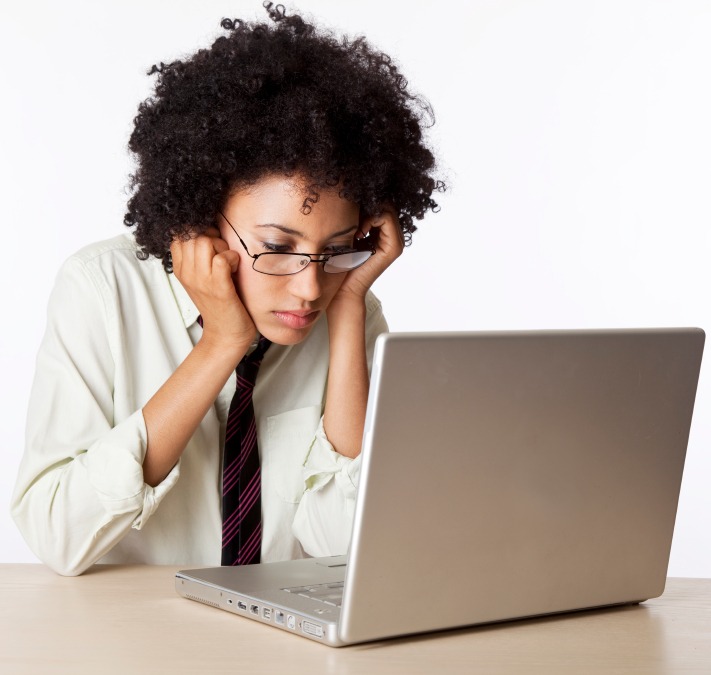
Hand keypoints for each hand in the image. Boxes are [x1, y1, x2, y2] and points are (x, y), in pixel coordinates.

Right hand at [170, 228, 255, 357]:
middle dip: (212, 238)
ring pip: (205, 242)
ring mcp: (202, 281)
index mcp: (181, 270)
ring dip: (222, 247)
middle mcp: (188, 274)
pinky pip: (222, 259)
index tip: (211, 247)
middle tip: (222, 256)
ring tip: (228, 263)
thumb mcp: (202, 277)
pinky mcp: (219, 288)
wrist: (226, 334)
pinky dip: (232, 259)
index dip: (199, 233)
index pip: (180, 235)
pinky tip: (235, 270)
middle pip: (194, 235)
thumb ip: (199, 256)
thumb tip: (208, 230)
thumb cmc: (219, 304)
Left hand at [333, 205, 404, 302]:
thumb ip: (356, 216)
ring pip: (387, 208)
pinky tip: (358, 233)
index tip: (349, 215)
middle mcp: (394, 237)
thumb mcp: (348, 233)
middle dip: (368, 206)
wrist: (342, 289)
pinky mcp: (394, 248)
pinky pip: (386, 218)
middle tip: (352, 219)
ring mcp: (396, 242)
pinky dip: (370, 219)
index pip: (382, 204)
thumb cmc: (339, 263)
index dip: (366, 203)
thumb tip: (352, 192)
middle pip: (386, 203)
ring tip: (355, 229)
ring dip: (368, 213)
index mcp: (385, 233)